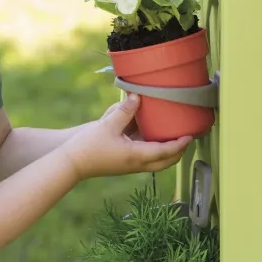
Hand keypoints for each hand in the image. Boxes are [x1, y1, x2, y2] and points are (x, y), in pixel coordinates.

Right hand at [61, 95, 192, 181]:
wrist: (72, 162)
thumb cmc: (88, 146)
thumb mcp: (107, 125)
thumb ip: (124, 110)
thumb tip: (138, 97)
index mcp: (136, 156)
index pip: (165, 152)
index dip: (180, 144)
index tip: (190, 136)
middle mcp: (136, 163)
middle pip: (165, 162)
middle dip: (178, 152)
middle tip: (186, 139)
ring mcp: (129, 164)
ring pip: (155, 161)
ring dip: (166, 152)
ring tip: (173, 137)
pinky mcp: (122, 162)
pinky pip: (144, 156)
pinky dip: (152, 148)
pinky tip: (149, 135)